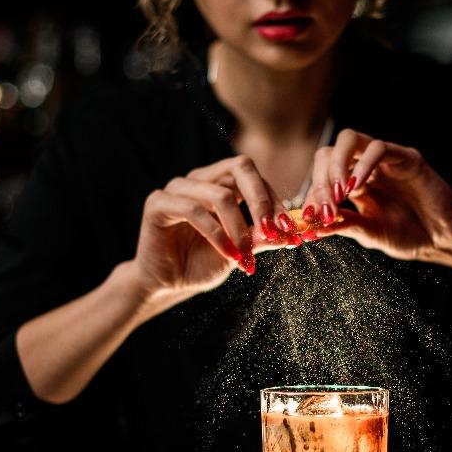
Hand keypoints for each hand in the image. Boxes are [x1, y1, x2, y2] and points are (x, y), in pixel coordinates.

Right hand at [132, 155, 300, 295]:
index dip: (275, 200)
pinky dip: (216, 235)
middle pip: (240, 167)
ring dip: (239, 228)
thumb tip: (293, 233)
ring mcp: (177, 188)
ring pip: (220, 195)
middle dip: (262, 201)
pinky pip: (194, 211)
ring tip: (245, 256)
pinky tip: (227, 254)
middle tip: (274, 230)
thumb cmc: (202, 262)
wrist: (168, 284)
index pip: (254, 177)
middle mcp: (199, 178)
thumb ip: (263, 237)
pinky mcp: (158, 203)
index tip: (290, 229)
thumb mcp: (241, 249)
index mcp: (220, 182)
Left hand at [300, 129, 451, 263]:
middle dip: (320, 180)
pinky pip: (378, 148)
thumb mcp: (369, 233)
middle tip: (324, 207)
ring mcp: (384, 159)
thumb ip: (343, 225)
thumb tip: (311, 227)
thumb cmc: (409, 235)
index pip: (322, 176)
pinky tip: (358, 186)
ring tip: (338, 193)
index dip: (312, 194)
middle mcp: (365, 167)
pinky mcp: (405, 157)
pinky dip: (363, 164)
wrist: (442, 238)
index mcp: (353, 184)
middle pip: (329, 153)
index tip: (309, 217)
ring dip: (337, 164)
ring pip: (349, 140)